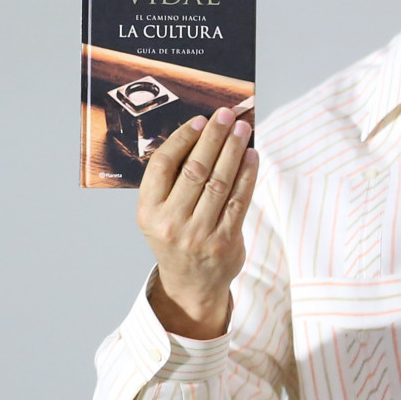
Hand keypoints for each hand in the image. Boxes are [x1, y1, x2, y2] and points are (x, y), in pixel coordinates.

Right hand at [137, 108, 258, 338]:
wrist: (192, 284)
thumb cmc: (176, 238)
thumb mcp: (159, 215)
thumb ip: (171, 183)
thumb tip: (201, 136)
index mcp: (148, 211)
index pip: (163, 165)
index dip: (183, 138)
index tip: (200, 120)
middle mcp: (170, 223)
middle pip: (195, 169)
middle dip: (214, 138)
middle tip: (227, 115)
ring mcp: (198, 233)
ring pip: (219, 181)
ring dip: (234, 151)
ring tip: (243, 129)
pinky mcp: (224, 241)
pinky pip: (239, 200)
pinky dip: (247, 174)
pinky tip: (252, 156)